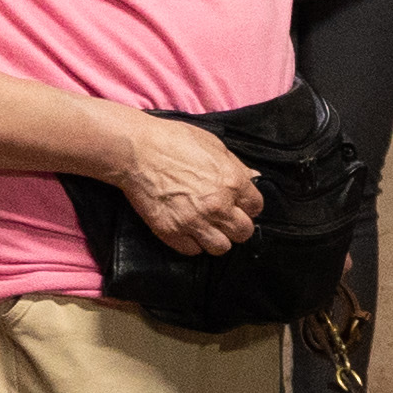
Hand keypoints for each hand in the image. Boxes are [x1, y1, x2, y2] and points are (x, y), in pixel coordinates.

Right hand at [112, 111, 262, 255]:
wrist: (136, 151)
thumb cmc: (174, 141)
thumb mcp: (214, 145)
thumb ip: (236, 166)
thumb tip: (254, 177)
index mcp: (232, 182)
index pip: (256, 208)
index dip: (247, 205)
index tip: (238, 204)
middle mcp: (218, 206)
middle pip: (243, 233)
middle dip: (236, 225)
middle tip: (224, 218)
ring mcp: (195, 222)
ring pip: (221, 248)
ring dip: (216, 238)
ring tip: (206, 227)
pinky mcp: (172, 233)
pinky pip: (193, 251)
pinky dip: (192, 242)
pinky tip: (187, 229)